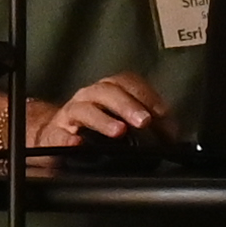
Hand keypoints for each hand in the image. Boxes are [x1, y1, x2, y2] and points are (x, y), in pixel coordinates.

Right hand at [29, 75, 173, 149]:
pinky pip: (59, 135)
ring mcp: (70, 114)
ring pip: (85, 110)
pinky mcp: (54, 135)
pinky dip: (68, 138)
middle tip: (144, 121)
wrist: (55, 137)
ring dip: (103, 120)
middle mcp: (89, 97)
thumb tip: (171, 135)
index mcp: (108, 91)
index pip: (128, 83)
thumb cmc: (93, 127)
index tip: (162, 113)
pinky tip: (77, 143)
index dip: (146, 95)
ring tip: (118, 131)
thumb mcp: (119, 119)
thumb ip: (143, 122)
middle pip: (108, 92)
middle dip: (128, 105)